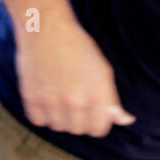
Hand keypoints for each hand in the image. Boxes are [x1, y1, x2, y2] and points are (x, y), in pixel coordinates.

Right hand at [15, 14, 133, 136]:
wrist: (46, 28)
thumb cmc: (77, 47)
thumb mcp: (102, 70)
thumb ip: (113, 100)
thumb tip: (126, 120)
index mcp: (98, 95)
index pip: (99, 129)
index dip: (96, 121)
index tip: (90, 111)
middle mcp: (76, 101)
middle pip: (78, 130)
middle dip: (78, 119)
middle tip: (72, 98)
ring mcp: (53, 101)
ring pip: (58, 127)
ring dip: (59, 117)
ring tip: (58, 96)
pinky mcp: (32, 98)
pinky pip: (39, 121)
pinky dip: (41, 113)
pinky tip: (45, 96)